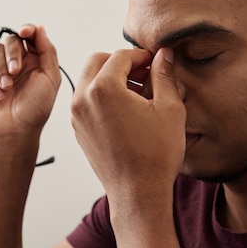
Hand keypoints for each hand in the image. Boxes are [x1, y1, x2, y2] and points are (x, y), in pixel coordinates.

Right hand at [0, 24, 60, 142]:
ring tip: (8, 87)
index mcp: (36, 61)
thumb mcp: (51, 79)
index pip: (31, 36)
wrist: (16, 131)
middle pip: (12, 41)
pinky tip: (0, 94)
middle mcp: (19, 64)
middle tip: (16, 71)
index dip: (27, 29)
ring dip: (2, 69)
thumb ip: (47, 51)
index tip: (24, 32)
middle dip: (13, 53)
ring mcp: (2, 71)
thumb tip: (41, 29)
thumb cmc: (36, 110)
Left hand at [71, 48, 185, 206]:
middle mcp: (82, 99)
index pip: (120, 56)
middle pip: (97, 61)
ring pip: (89, 80)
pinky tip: (126, 110)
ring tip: (137, 93)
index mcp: (103, 88)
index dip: (142, 56)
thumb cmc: (155, 154)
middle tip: (144, 74)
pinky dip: (102, 96)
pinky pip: (86, 100)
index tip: (155, 63)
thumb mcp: (169, 108)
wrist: (137, 193)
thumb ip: (164, 75)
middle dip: (121, 62)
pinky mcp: (78, 129)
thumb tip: (163, 54)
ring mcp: (77, 115)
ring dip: (110, 78)